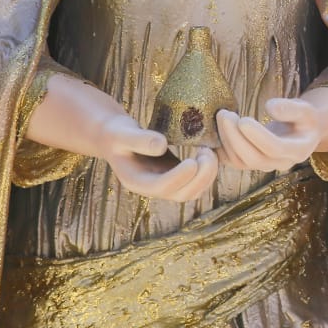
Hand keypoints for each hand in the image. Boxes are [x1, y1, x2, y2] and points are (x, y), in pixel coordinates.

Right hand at [97, 113, 217, 201]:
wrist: (117, 137)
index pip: (161, 187)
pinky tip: (209, 150)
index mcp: (137, 182)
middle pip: (182, 194)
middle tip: (208, 153)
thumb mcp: (123, 134)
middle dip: (200, 178)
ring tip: (210, 150)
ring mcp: (166, 183)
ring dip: (207, 175)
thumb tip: (162, 145)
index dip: (179, 177)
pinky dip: (208, 170)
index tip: (193, 161)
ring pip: (193, 191)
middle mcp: (153, 188)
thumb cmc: (117, 134)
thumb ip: (140, 139)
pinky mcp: (177, 175)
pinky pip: (197, 181)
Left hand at [216, 98, 322, 172]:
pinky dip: (221, 148)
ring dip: (227, 140)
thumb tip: (269, 106)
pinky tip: (217, 129)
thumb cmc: (305, 119)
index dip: (258, 136)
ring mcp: (265, 166)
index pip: (275, 148)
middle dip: (235, 137)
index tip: (243, 120)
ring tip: (222, 116)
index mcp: (298, 150)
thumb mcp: (306, 109)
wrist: (303, 133)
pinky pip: (232, 161)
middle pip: (254, 158)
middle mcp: (281, 163)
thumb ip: (290, 108)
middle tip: (225, 114)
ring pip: (241, 161)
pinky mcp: (251, 163)